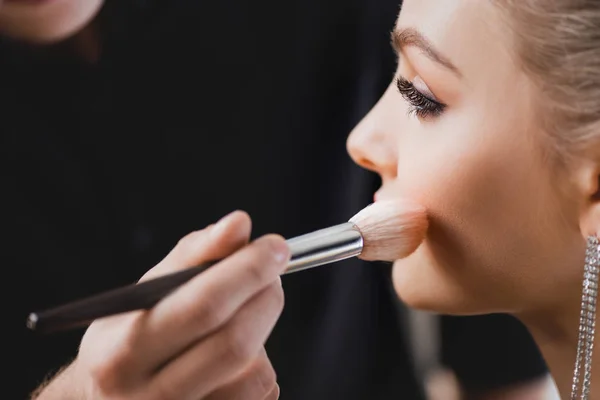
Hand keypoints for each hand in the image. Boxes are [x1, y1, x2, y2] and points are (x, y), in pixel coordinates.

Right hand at [33, 211, 287, 399]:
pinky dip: (262, 365)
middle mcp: (150, 396)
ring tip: (246, 317)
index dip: (247, 272)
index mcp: (122, 352)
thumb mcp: (148, 293)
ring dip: (264, 334)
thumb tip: (238, 224)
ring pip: (256, 374)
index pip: (201, 307)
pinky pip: (262, 395)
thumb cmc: (132, 337)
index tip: (275, 247)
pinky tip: (239, 357)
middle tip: (272, 276)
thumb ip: (195, 255)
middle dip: (267, 298)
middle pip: (235, 343)